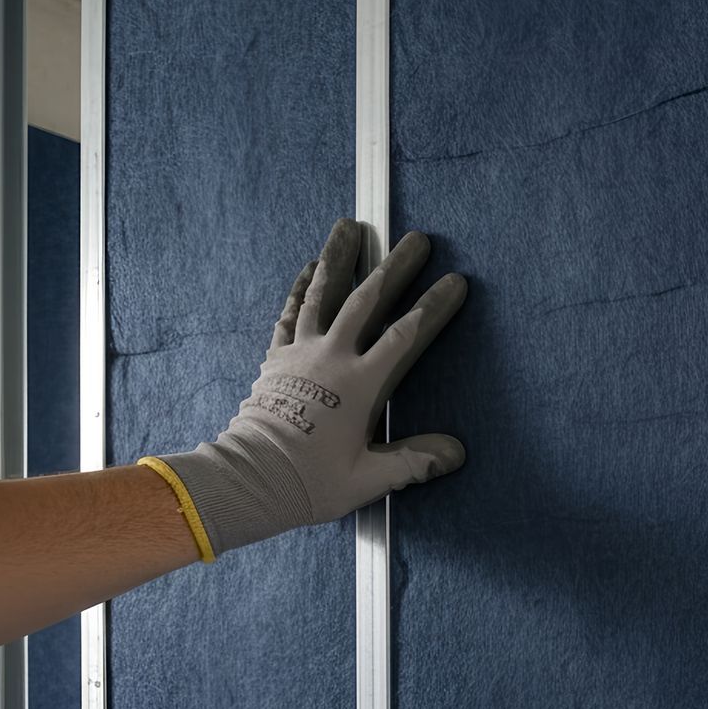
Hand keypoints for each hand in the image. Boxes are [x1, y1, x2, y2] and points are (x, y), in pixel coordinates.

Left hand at [143, 219, 466, 558]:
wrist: (251, 480)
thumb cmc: (311, 482)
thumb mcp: (369, 478)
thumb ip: (413, 461)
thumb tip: (456, 452)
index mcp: (359, 384)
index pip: (405, 336)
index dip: (432, 307)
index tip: (455, 282)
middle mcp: (331, 357)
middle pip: (367, 300)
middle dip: (394, 267)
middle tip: (415, 238)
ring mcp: (300, 353)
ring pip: (322, 294)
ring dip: (339, 257)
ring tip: (349, 226)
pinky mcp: (278, 359)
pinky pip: (291, 314)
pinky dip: (302, 288)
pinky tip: (310, 268)